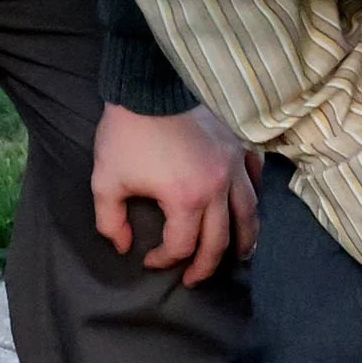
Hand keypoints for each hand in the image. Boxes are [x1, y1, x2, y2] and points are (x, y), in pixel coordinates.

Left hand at [91, 103, 259, 285]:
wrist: (149, 84)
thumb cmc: (127, 132)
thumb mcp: (106, 180)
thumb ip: (110, 220)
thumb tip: (123, 245)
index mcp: (186, 199)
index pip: (181, 245)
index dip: (163, 260)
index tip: (147, 258)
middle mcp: (218, 187)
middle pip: (219, 240)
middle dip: (205, 266)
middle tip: (193, 279)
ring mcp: (233, 165)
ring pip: (248, 213)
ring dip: (244, 240)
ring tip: (240, 255)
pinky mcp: (238, 145)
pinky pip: (255, 177)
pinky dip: (253, 195)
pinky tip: (247, 204)